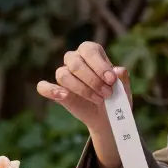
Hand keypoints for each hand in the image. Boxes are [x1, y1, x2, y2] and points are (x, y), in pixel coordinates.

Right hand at [36, 42, 131, 167]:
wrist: (108, 117)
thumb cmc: (116, 98)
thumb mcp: (124, 89)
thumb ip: (123, 78)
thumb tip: (117, 71)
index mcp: (91, 53)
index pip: (89, 50)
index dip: (99, 64)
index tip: (111, 80)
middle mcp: (75, 60)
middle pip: (74, 62)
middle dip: (92, 80)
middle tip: (107, 93)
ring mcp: (64, 75)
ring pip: (62, 74)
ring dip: (81, 88)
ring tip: (98, 99)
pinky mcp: (56, 92)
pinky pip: (43, 87)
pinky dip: (50, 90)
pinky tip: (64, 96)